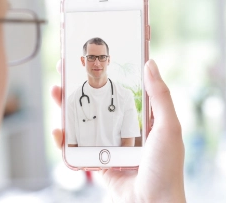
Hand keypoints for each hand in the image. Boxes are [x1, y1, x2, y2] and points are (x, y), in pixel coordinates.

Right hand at [51, 59, 185, 201]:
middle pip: (98, 103)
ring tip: (57, 92)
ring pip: (84, 122)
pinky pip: (78, 149)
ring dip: (68, 107)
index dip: (107, 74)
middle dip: (81, 87)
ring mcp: (110, 145)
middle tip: (67, 70)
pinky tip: (58, 131)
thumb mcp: (168, 126)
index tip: (93, 60)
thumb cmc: (166, 166)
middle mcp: (124, 129)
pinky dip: (65, 141)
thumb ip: (160, 96)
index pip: (121, 89)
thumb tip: (151, 64)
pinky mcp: (98, 162)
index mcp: (141, 118)